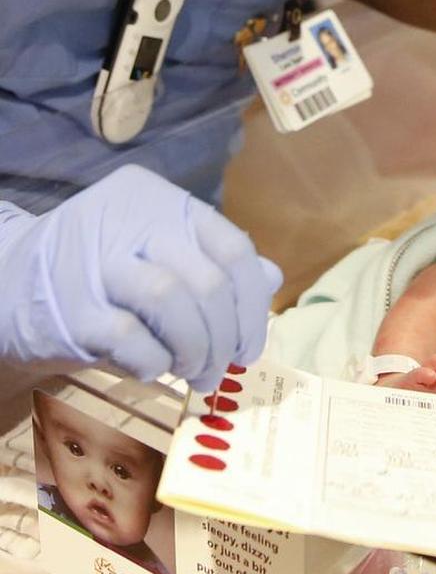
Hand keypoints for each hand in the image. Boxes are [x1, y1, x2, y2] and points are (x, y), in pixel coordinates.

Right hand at [0, 165, 281, 391]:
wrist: (9, 288)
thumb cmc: (101, 276)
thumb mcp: (160, 258)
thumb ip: (214, 264)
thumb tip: (271, 278)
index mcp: (160, 201)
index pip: (233, 249)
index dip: (253, 305)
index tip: (251, 346)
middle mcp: (128, 219)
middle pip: (208, 281)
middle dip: (225, 338)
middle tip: (220, 369)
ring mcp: (95, 260)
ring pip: (173, 301)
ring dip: (195, 350)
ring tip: (192, 372)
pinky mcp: (70, 306)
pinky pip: (132, 338)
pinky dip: (153, 361)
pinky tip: (152, 367)